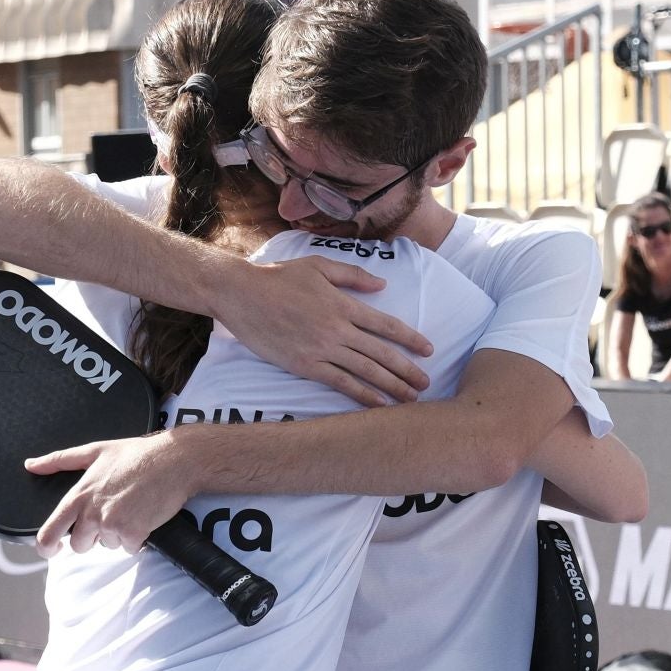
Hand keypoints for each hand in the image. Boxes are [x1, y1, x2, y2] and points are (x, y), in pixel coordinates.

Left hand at [28, 434, 195, 556]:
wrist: (174, 461)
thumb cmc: (137, 454)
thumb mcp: (95, 451)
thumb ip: (59, 460)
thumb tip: (31, 464)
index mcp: (80, 495)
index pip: (50, 531)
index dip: (46, 546)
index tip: (50, 550)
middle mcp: (93, 513)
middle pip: (80, 545)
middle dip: (93, 537)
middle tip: (109, 516)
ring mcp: (113, 525)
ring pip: (107, 545)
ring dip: (118, 534)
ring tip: (130, 509)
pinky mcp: (134, 533)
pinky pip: (129, 548)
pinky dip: (136, 538)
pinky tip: (142, 517)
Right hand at [216, 256, 432, 406]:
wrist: (241, 294)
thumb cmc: (279, 277)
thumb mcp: (319, 266)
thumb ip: (353, 276)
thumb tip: (382, 285)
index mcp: (344, 304)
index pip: (386, 324)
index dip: (411, 338)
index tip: (428, 350)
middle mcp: (338, 329)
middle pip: (381, 353)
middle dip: (408, 370)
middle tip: (427, 384)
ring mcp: (322, 349)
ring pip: (365, 371)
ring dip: (391, 386)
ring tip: (411, 399)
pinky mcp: (305, 365)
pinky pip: (340, 383)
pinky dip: (361, 395)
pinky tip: (378, 404)